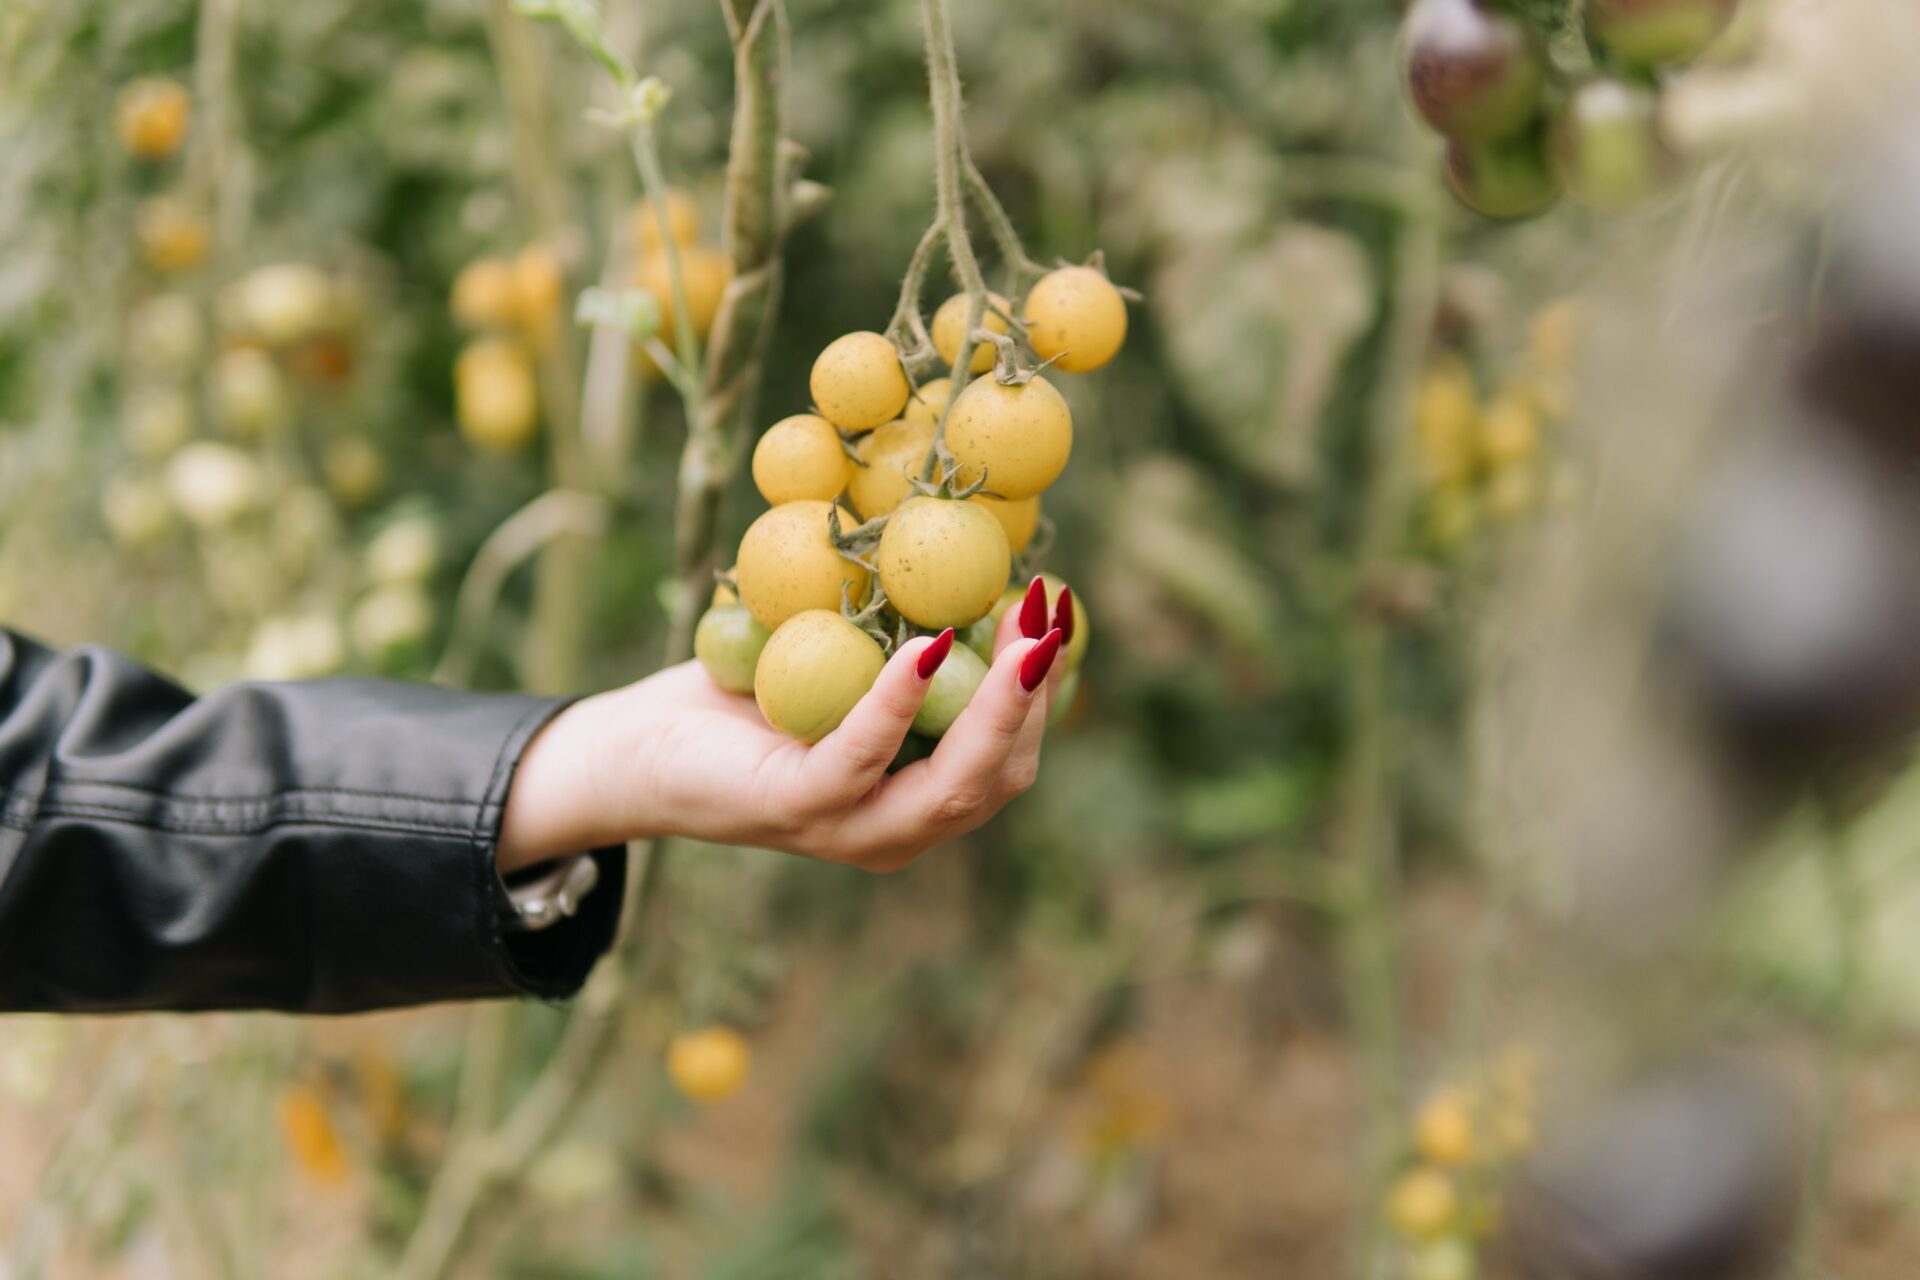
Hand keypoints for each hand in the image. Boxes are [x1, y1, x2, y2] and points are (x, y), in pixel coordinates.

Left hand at [498, 609, 1064, 873]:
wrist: (639, 747)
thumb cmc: (747, 698)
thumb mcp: (842, 666)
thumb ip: (902, 643)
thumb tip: (970, 552)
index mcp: (917, 801)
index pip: (1009, 761)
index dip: (1046, 694)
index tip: (1060, 616)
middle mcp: (896, 831)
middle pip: (1000, 778)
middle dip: (1038, 698)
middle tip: (1052, 617)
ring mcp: (850, 830)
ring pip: (955, 787)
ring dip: (997, 705)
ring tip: (1019, 630)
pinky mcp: (797, 809)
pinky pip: (863, 759)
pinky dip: (901, 701)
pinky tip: (929, 646)